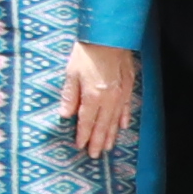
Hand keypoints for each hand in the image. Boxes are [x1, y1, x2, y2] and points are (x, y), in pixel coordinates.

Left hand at [63, 40, 137, 161]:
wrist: (108, 38)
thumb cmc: (85, 54)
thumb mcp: (71, 74)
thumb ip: (69, 96)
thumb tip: (64, 116)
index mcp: (92, 96)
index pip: (87, 122)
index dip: (84, 135)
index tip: (80, 147)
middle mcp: (108, 99)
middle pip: (102, 125)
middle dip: (98, 141)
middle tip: (95, 155)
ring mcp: (120, 94)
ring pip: (115, 120)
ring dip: (111, 135)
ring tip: (108, 147)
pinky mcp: (128, 87)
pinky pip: (126, 108)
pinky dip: (123, 119)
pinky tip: (122, 127)